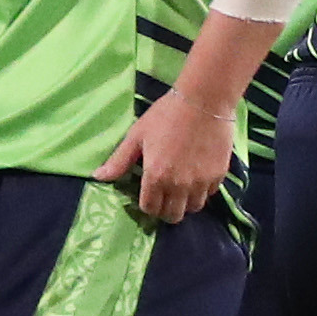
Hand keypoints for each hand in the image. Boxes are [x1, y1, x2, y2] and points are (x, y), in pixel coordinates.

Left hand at [93, 91, 236, 224]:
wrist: (204, 100)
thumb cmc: (166, 114)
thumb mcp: (137, 135)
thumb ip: (119, 161)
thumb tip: (97, 177)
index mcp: (156, 177)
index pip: (150, 208)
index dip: (147, 205)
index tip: (148, 195)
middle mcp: (179, 186)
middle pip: (173, 215)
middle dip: (166, 209)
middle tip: (164, 195)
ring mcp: (201, 182)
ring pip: (193, 208)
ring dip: (185, 202)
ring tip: (181, 187)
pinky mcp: (219, 175)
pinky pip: (209, 193)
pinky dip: (202, 190)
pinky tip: (197, 175)